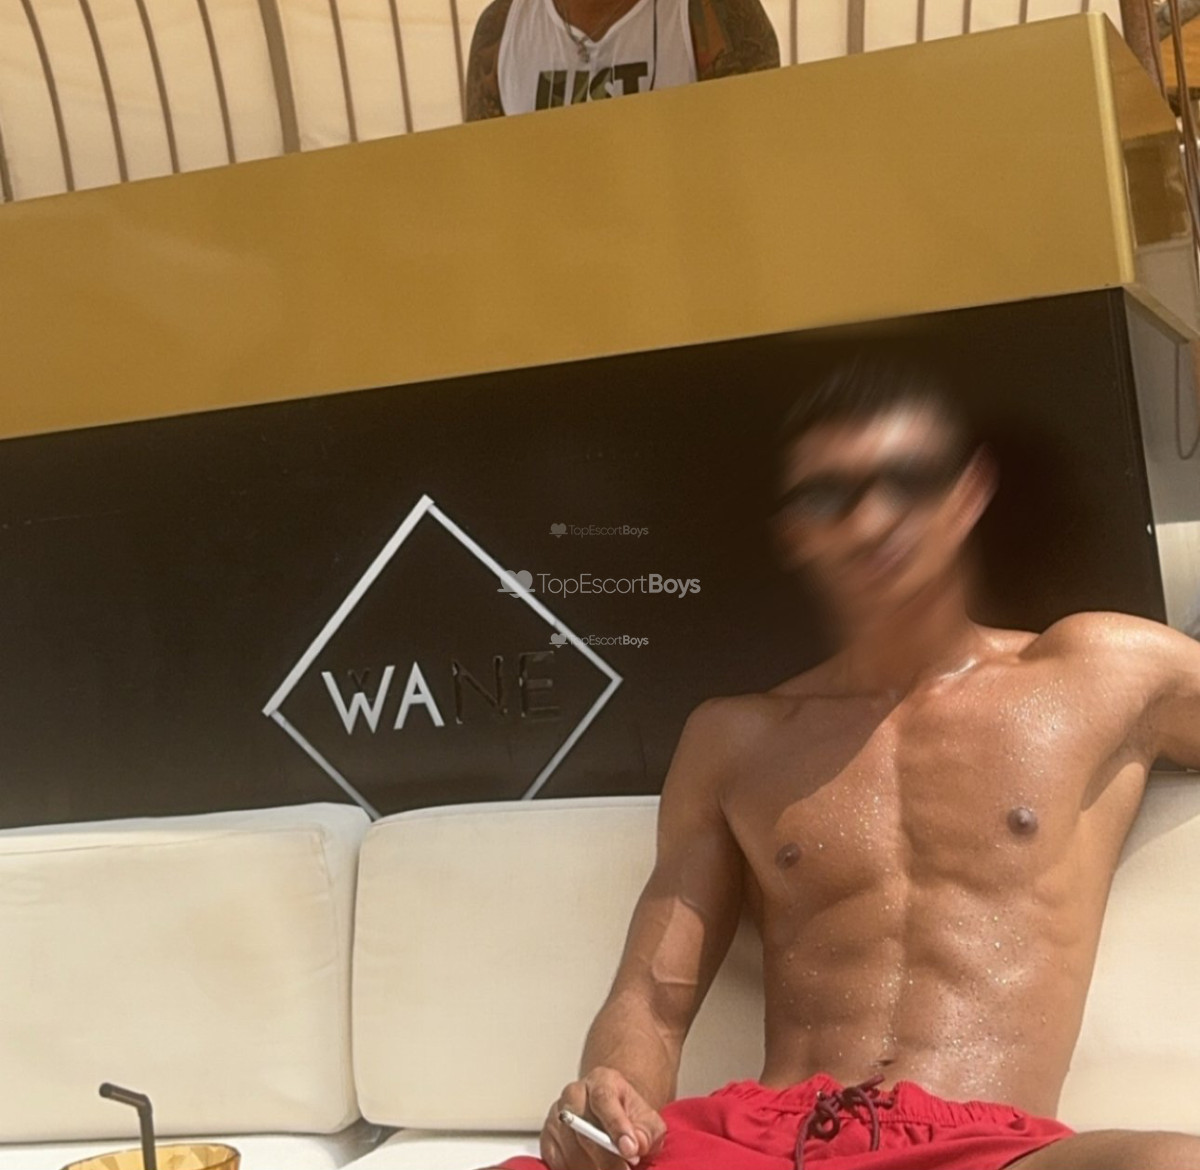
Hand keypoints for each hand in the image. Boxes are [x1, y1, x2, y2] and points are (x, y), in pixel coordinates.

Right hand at [539, 1067, 666, 1168]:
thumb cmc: (629, 1117)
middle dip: (607, 1157)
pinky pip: (557, 1161)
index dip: (616, 1126)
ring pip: (571, 1148)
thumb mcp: (647, 1120)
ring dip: (592, 1167)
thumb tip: (636, 1145)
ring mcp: (557, 1115)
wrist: (611, 1115)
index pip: (604, 1099)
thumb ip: (646, 1132)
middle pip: (585, 1127)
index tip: (630, 1150)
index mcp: (601, 1081)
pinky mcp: (547, 1137)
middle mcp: (574, 1093)